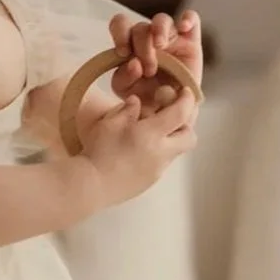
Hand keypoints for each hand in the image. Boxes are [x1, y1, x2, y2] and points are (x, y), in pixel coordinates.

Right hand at [76, 90, 197, 207]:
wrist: (91, 186)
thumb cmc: (99, 151)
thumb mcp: (110, 122)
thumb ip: (128, 109)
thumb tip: (137, 102)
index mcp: (152, 134)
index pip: (180, 114)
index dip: (187, 100)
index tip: (186, 92)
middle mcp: (161, 153)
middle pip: (189, 137)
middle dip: (186, 124)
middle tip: (172, 116)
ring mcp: (158, 170)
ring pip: (176, 151)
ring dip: (171, 140)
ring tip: (152, 133)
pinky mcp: (150, 182)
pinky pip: (162, 163)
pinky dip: (158, 153)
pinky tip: (140, 151)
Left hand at [109, 10, 202, 110]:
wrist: (174, 110)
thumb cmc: (147, 98)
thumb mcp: (128, 93)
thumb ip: (123, 80)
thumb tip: (134, 63)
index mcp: (130, 46)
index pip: (120, 25)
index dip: (120, 34)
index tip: (123, 53)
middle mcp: (149, 38)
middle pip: (140, 27)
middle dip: (142, 46)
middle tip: (149, 70)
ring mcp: (170, 37)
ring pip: (162, 19)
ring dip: (159, 31)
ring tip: (161, 46)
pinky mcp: (191, 40)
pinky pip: (191, 18)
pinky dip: (187, 19)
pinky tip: (184, 28)